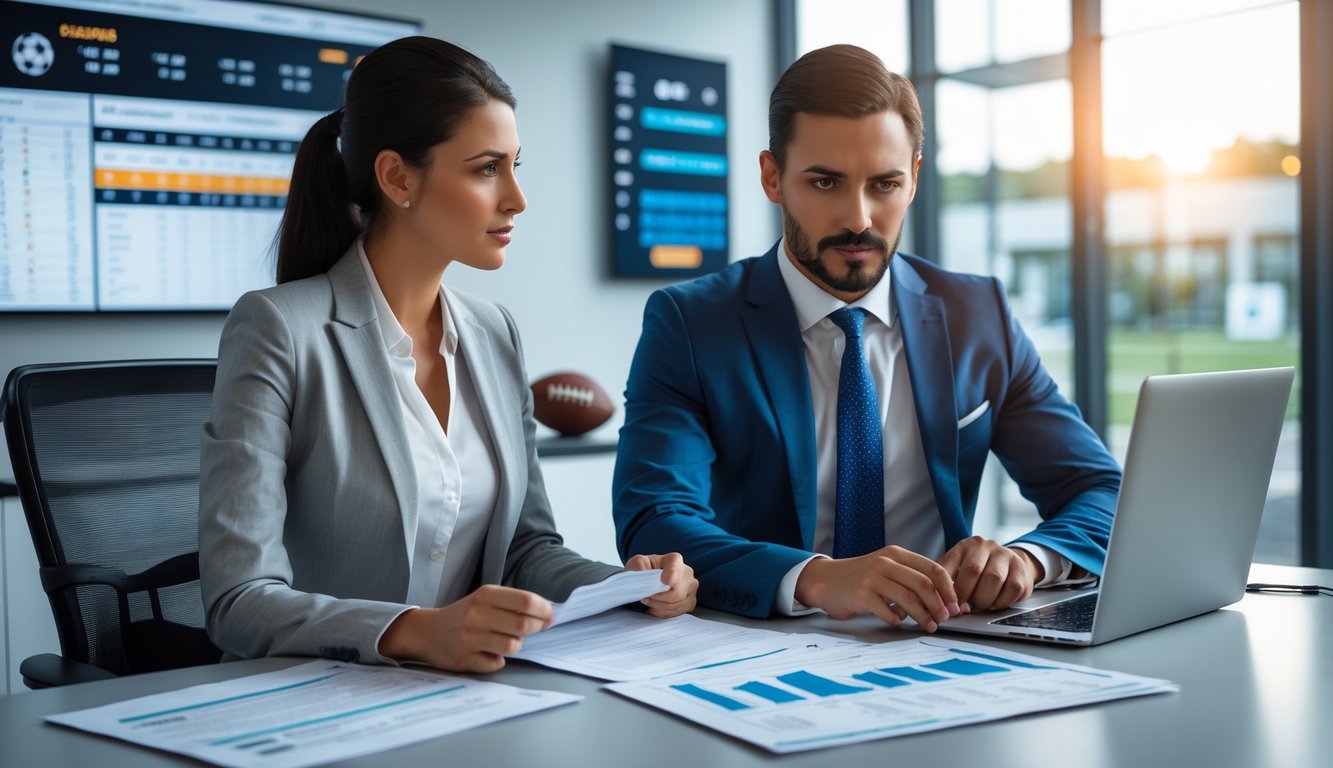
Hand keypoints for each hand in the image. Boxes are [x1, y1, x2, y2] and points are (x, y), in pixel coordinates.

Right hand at [378, 584, 551, 672]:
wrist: (428, 632)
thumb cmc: (464, 614)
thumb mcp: (484, 599)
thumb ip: (512, 603)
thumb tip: (548, 614)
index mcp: (485, 596)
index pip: (525, 600)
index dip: (544, 609)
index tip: (549, 615)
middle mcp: (477, 615)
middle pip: (523, 624)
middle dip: (536, 627)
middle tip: (537, 628)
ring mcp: (470, 638)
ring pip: (513, 646)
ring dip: (517, 645)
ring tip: (508, 640)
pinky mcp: (465, 659)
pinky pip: (497, 663)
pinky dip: (498, 660)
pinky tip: (490, 653)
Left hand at [626, 552, 697, 617]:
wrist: (650, 579)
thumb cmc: (644, 570)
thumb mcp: (637, 563)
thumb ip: (638, 565)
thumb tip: (644, 575)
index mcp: (674, 560)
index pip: (675, 569)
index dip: (670, 576)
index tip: (663, 581)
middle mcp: (687, 573)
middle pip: (676, 592)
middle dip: (658, 598)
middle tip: (646, 597)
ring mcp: (691, 588)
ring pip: (677, 604)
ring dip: (659, 606)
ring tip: (648, 602)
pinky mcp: (691, 601)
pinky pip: (678, 612)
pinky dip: (663, 612)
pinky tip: (655, 608)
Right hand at [794, 546, 959, 630]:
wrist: (824, 580)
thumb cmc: (859, 578)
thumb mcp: (886, 568)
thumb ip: (909, 577)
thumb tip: (942, 599)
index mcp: (896, 554)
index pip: (933, 569)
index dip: (949, 589)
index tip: (956, 606)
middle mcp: (886, 562)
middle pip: (924, 584)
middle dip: (940, 605)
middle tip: (946, 619)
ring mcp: (872, 578)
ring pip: (909, 599)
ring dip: (924, 616)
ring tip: (930, 626)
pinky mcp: (861, 595)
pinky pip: (887, 611)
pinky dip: (897, 619)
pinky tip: (898, 622)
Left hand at [938, 536, 1041, 611]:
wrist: (1010, 563)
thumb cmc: (979, 571)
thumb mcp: (959, 570)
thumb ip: (948, 584)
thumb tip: (940, 604)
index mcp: (964, 546)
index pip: (949, 566)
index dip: (946, 590)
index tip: (947, 606)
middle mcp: (985, 546)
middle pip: (972, 571)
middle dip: (967, 595)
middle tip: (965, 608)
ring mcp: (1004, 555)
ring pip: (994, 579)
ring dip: (985, 599)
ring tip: (981, 604)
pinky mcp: (1020, 568)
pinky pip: (1013, 588)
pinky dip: (1003, 601)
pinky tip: (996, 603)